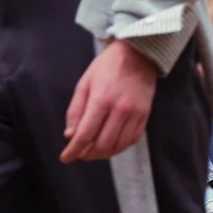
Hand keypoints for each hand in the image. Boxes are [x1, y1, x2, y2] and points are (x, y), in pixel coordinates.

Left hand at [60, 39, 159, 163]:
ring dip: (104, 153)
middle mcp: (121, 109)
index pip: (85, 134)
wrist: (138, 54)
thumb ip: (76, 110)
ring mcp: (136, 113)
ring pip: (119, 145)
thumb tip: (70, 134)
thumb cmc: (107, 66)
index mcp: (102, 100)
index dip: (74, 150)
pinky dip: (121, 147)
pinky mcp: (145, 114)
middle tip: (79, 154)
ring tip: (93, 152)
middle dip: (88, 154)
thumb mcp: (84, 84)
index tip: (66, 157)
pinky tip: (111, 145)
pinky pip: (133, 139)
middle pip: (102, 143)